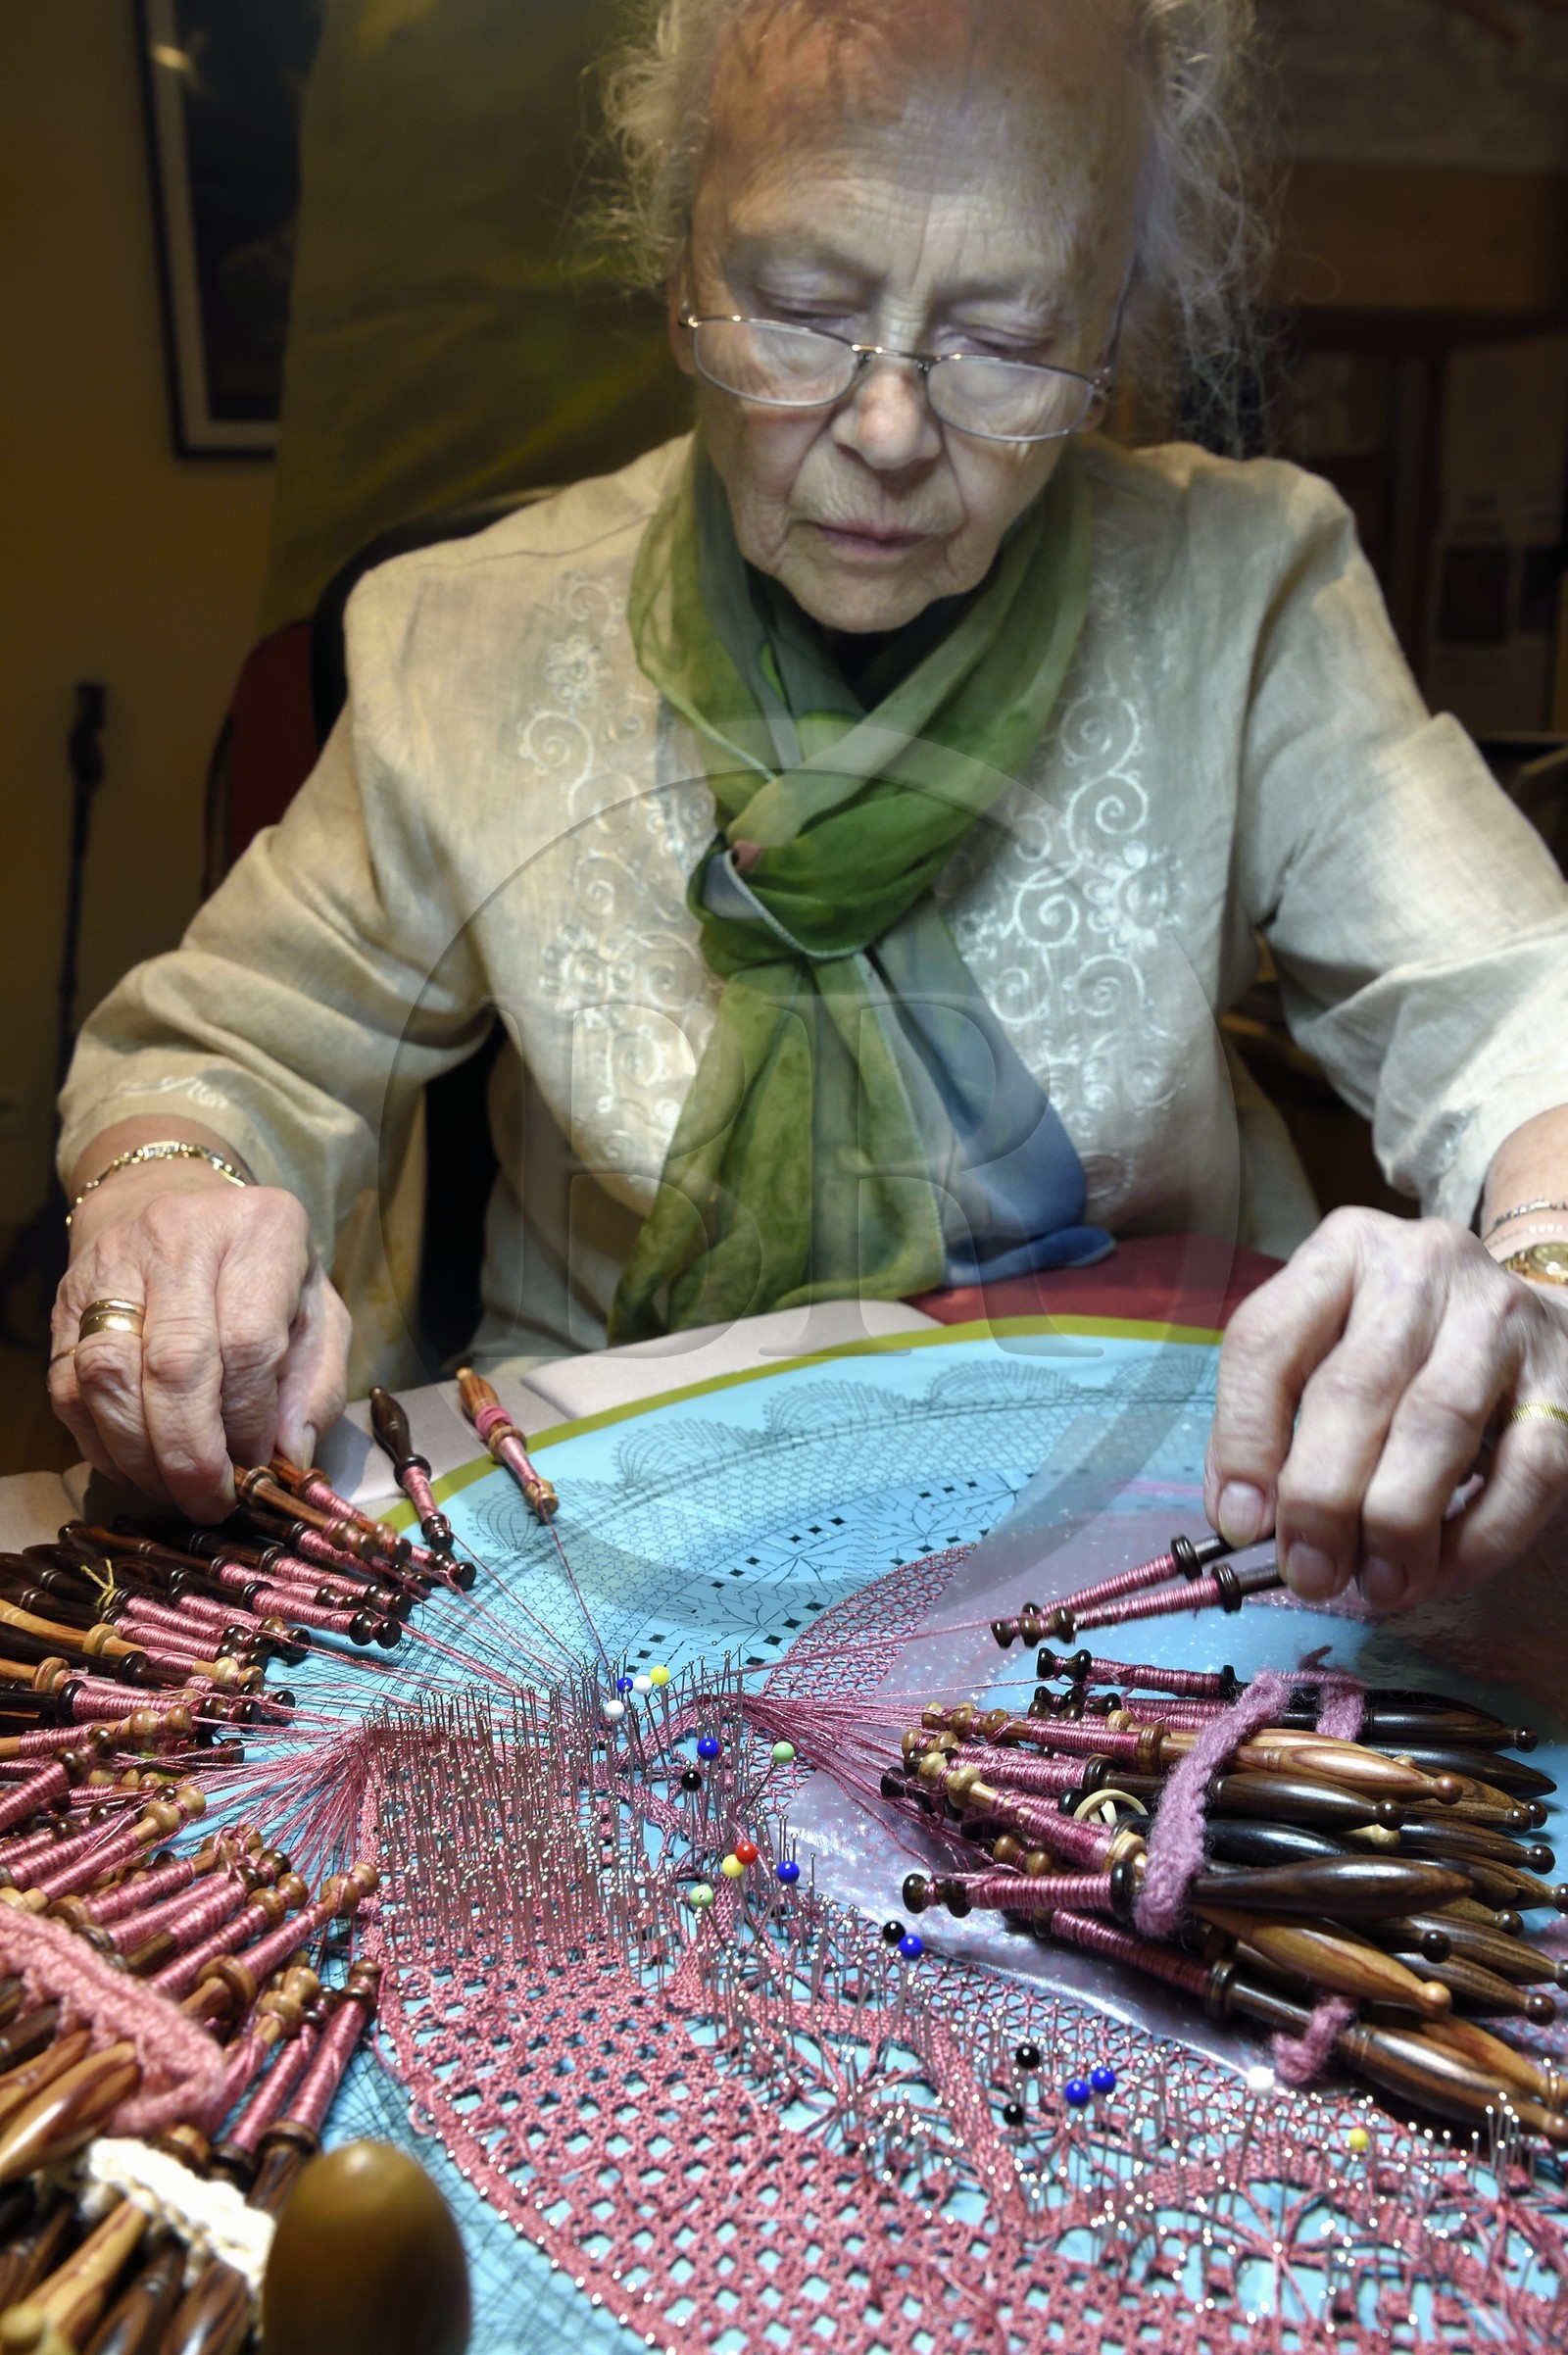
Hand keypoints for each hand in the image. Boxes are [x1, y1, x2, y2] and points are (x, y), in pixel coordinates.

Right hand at [47, 1167, 350, 1521]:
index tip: (260, 1466)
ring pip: (108, 1375)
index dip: (249, 1420)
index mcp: (260, 1232)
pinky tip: (134, 1466)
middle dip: (191, 1453)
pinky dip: (99, 1440)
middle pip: (174, 1363)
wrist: (177, 1203)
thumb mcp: (318, 1313)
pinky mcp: (66, 1298)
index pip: (248, 1343)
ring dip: (139, 1455)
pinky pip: (68, 1382)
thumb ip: (315, 1385)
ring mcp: (113, 1264)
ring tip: (173, 1493)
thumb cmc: (264, 1272)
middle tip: (211, 1502)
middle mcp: (179, 1237)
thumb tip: (291, 1457)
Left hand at [1204, 1206, 1567, 1612]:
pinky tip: (1442, 1573)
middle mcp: (1421, 1266)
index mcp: (1341, 1251)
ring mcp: (1501, 1316)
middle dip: (1322, 1498)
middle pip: (1354, 1388)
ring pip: (1438, 1424)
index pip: (1267, 1340)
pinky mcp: (1566, 1375)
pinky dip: (1479, 1536)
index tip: (1240, 1523)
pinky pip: (1525, 1470)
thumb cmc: (1404, 1347)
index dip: (1244, 1440)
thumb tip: (1246, 1518)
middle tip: (1311, 1573)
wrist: (1528, 1318)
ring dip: (1397, 1523)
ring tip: (1377, 1586)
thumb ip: (1279, 1420)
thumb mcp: (1328, 1346)